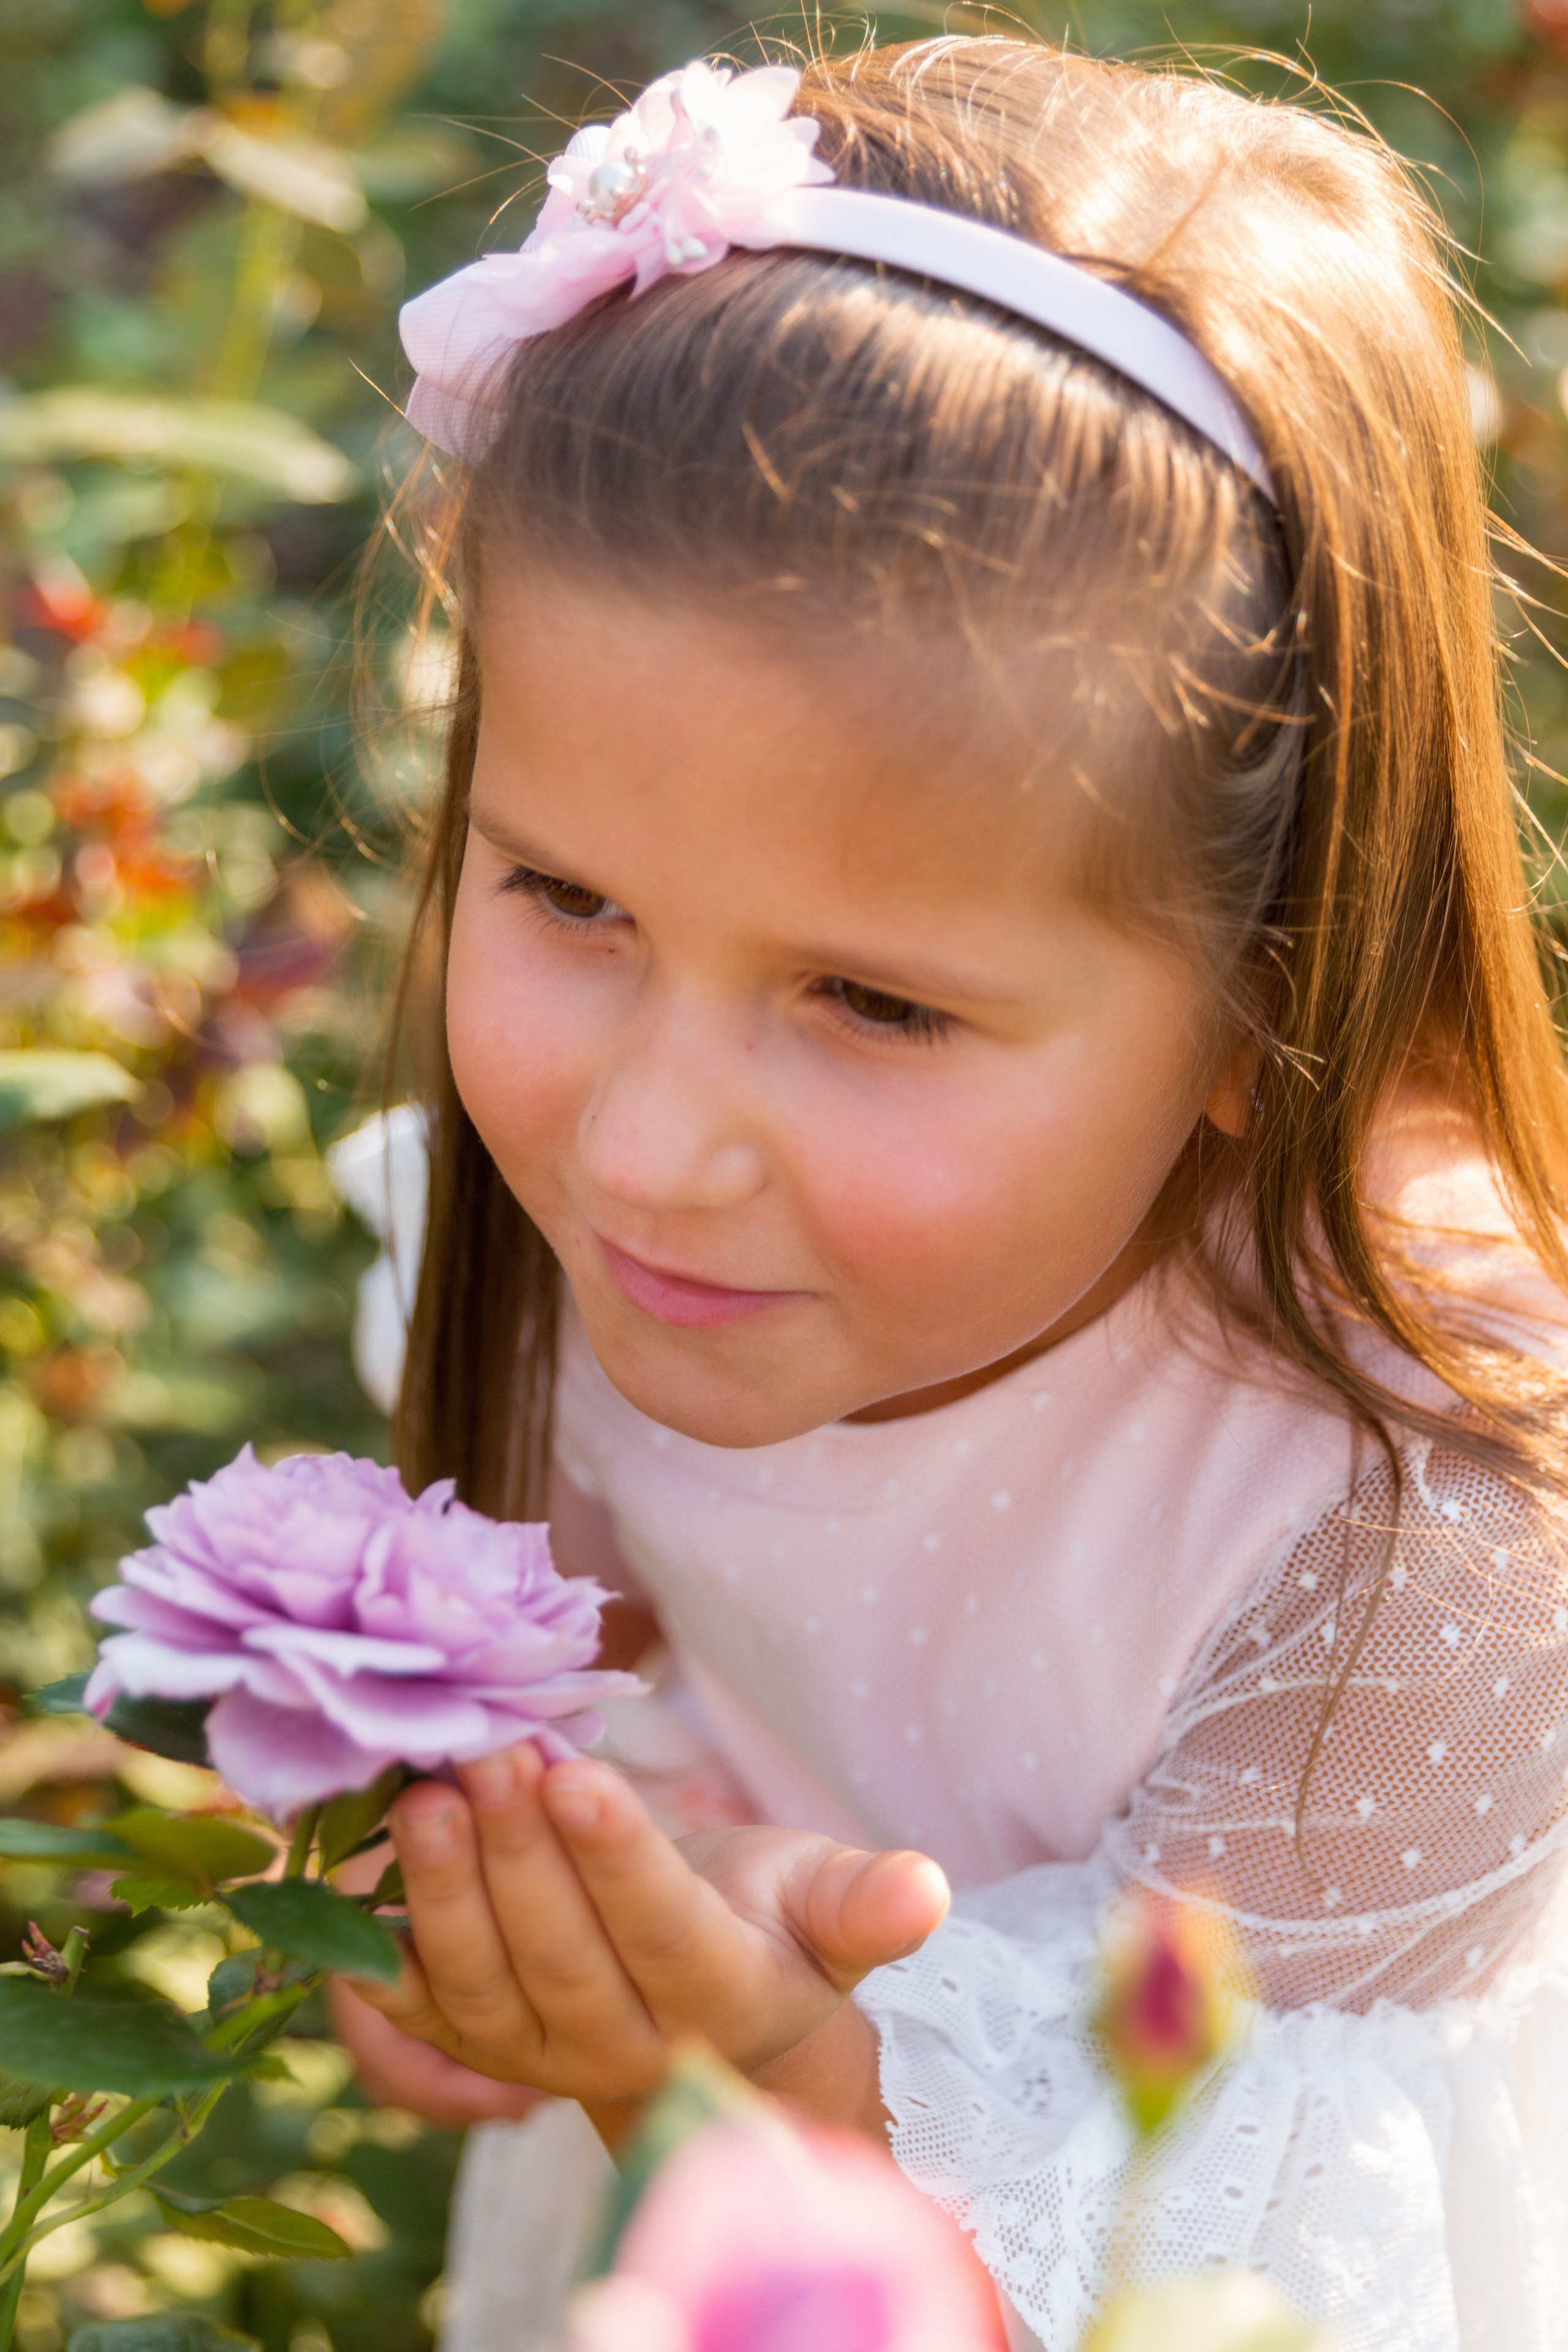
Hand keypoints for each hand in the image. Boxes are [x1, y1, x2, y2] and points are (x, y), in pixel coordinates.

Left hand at [346, 1742, 948, 2130]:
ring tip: (425, 1788)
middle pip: (560, 1958)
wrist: (694, 2011)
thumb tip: (929, 1890)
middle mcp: (619, 2046)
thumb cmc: (762, 1921)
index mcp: (720, 1997)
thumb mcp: (820, 1901)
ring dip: (443, 1888)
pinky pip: (408, 2012)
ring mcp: (533, 2057)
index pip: (664, 1935)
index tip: (582, 1778)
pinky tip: (349, 1864)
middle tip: (488, 1751)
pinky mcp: (464, 2046)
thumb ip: (864, 1898)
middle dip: (520, 1854)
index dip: (619, 1864)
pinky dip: (373, 1948)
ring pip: (478, 1985)